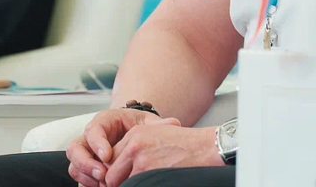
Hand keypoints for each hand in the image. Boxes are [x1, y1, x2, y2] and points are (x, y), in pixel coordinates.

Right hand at [65, 109, 161, 186]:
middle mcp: (91, 138)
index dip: (97, 143)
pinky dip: (88, 185)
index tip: (107, 156)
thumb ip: (158, 125)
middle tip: (102, 174)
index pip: (93, 130)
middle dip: (86, 162)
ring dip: (86, 176)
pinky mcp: (89, 169)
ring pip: (74, 165)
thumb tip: (174, 122)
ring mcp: (88, 154)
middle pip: (76, 148)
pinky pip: (81, 179)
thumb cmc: (140, 127)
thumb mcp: (148, 124)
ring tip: (103, 184)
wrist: (136, 135)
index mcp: (104, 122)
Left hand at [104, 123, 220, 186]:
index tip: (119, 180)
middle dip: (116, 183)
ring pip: (118, 182)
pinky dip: (138, 186)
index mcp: (134, 134)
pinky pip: (133, 185)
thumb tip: (121, 168)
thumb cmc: (185, 144)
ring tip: (140, 184)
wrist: (205, 147)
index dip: (113, 172)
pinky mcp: (148, 173)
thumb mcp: (157, 136)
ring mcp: (140, 159)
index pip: (111, 158)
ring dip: (126, 186)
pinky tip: (149, 184)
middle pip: (110, 172)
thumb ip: (137, 148)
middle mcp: (133, 145)